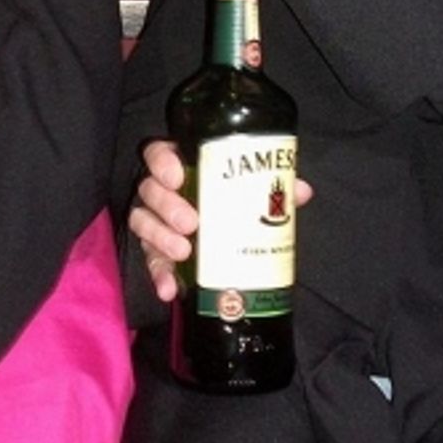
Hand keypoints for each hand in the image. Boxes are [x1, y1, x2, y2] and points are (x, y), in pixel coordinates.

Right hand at [129, 138, 312, 301]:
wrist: (232, 240)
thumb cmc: (239, 202)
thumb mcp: (255, 192)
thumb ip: (273, 188)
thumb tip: (300, 191)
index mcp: (182, 165)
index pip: (159, 153)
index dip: (162, 162)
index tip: (177, 177)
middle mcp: (162, 190)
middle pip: (150, 189)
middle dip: (168, 205)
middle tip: (192, 222)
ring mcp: (155, 221)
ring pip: (142, 221)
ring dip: (160, 237)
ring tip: (184, 251)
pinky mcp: (155, 251)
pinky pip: (150, 261)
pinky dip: (158, 275)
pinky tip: (169, 289)